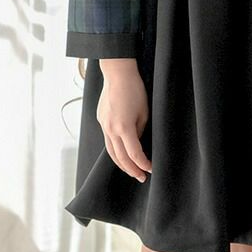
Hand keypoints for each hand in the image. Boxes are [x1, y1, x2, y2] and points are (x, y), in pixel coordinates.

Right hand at [96, 59, 152, 182]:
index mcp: (124, 128)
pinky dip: (114, 149)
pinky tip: (121, 152)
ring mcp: (104, 125)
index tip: (150, 169)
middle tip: (140, 177)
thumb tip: (137, 141)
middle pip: (120, 158)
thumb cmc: (135, 90)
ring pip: (111, 151)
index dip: (142, 164)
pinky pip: (107, 140)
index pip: (134, 154)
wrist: (118, 74)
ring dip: (120, 163)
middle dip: (131, 169)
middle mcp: (111, 129)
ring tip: (130, 170)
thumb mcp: (144, 112)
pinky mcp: (101, 119)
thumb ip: (139, 130)